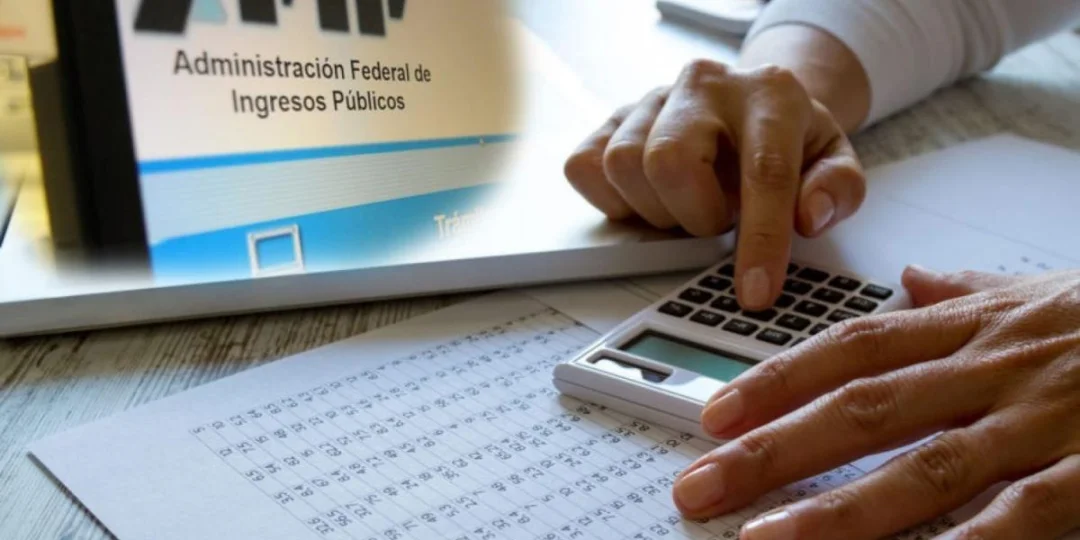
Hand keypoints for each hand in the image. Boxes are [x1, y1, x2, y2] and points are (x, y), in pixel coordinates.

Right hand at [563, 59, 865, 309]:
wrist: (750, 100)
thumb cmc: (786, 138)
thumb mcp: (832, 159)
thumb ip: (837, 189)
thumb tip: (807, 217)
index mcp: (769, 93)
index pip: (762, 170)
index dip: (758, 239)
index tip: (754, 292)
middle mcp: (704, 85)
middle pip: (668, 160)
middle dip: (691, 215)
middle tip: (715, 223)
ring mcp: (650, 98)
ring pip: (621, 165)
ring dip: (655, 210)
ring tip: (687, 208)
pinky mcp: (611, 118)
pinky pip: (585, 167)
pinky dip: (613, 201)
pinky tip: (650, 200)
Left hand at [672, 266, 1079, 538]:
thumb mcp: (1046, 289)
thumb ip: (972, 292)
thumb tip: (912, 285)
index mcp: (978, 326)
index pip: (853, 348)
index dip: (777, 381)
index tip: (714, 416)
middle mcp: (998, 367)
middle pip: (864, 408)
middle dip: (774, 451)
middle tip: (699, 486)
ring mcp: (1049, 419)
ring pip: (926, 468)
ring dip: (838, 512)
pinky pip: (1023, 515)